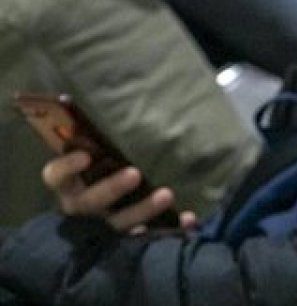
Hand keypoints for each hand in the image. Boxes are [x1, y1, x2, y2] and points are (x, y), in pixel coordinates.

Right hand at [42, 151, 196, 232]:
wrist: (107, 220)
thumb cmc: (104, 174)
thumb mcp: (97, 160)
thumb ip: (99, 146)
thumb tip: (96, 107)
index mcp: (69, 186)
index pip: (55, 177)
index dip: (66, 167)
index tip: (86, 156)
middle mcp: (81, 208)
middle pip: (89, 202)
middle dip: (111, 188)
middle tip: (134, 173)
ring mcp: (102, 228)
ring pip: (118, 224)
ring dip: (143, 210)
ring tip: (166, 194)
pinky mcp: (126, 241)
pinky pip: (148, 237)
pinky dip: (170, 228)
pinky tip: (188, 218)